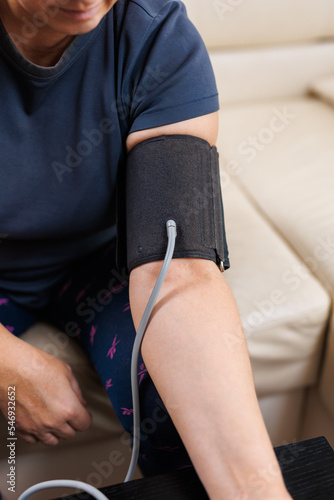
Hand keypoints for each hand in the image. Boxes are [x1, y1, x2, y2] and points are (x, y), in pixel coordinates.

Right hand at [0, 324, 91, 445]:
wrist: (10, 366)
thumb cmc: (35, 365)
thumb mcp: (66, 372)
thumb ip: (77, 391)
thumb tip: (81, 402)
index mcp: (68, 408)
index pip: (84, 424)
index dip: (85, 418)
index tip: (84, 415)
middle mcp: (52, 421)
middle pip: (69, 434)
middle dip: (72, 424)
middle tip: (70, 415)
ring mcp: (35, 426)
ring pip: (52, 441)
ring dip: (56, 432)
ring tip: (56, 420)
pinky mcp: (20, 427)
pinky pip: (33, 440)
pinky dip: (38, 434)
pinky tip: (40, 424)